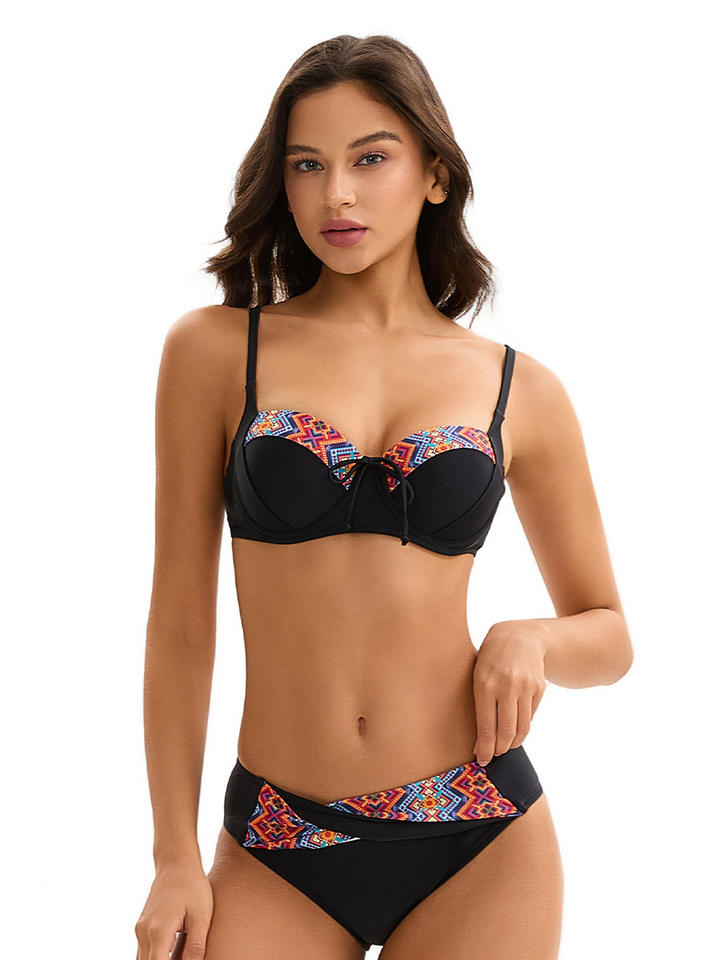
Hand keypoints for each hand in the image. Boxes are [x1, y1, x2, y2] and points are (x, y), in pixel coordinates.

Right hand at [135, 863, 213, 959]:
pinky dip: (154, 958)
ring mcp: (140, 929)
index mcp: (159, 931)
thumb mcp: (201, 915)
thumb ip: (196, 945)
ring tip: (178, 956)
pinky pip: (144, 951)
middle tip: (182, 958)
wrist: (176, 862)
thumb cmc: (192, 885)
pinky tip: (170, 956)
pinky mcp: (142, 926)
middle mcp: (144, 932)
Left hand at [472, 621, 546, 764]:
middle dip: (499, 749)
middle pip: (506, 731)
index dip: (485, 748)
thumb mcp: (477, 674)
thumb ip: (479, 702)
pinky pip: (530, 716)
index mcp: (485, 684)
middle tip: (493, 755)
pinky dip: (522, 727)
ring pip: (522, 728)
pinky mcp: (539, 688)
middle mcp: (507, 686)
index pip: (486, 726)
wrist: (520, 636)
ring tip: (504, 746)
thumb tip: (480, 739)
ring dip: (512, 742)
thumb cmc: (490, 658)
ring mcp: (526, 687)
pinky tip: (515, 728)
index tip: (481, 759)